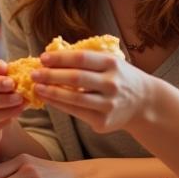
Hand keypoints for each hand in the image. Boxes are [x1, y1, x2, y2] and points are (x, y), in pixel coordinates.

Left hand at [32, 48, 152, 133]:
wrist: (144, 102)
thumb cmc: (118, 77)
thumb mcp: (109, 62)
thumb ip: (85, 59)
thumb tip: (51, 56)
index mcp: (112, 64)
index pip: (81, 59)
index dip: (60, 58)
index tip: (42, 58)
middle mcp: (112, 84)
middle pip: (76, 79)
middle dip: (51, 75)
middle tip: (34, 73)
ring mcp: (108, 104)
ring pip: (75, 99)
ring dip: (52, 93)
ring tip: (37, 88)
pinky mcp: (104, 121)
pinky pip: (76, 112)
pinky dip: (59, 105)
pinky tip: (48, 99)